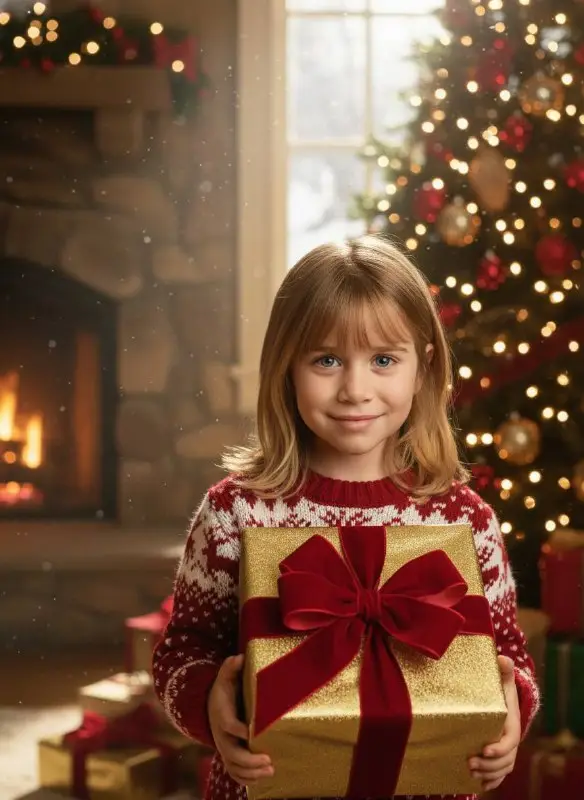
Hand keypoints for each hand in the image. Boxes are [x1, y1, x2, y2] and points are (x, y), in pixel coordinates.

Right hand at [208, 654, 273, 785]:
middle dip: (250, 760)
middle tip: (268, 760)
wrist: (209, 707)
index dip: (240, 730)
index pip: (228, 725)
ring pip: (234, 767)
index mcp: (221, 715)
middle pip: (231, 753)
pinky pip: (235, 773)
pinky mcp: (228, 756)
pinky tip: (262, 777)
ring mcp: (224, 748)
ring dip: (251, 773)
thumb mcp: (225, 678)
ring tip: (270, 770)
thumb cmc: (223, 692)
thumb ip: (231, 669)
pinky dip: (247, 779)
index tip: (254, 731)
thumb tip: (239, 657)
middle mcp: (221, 736)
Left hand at [468, 655, 520, 791]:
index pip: (510, 741)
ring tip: (471, 771)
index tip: (484, 749)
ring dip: (489, 773)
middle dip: (489, 765)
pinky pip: (500, 774)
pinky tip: (480, 784)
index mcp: (512, 725)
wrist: (504, 703)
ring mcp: (507, 751)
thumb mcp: (502, 681)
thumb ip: (503, 671)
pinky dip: (492, 781)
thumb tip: (502, 658)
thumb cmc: (501, 691)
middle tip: (470, 763)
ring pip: (503, 769)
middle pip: (506, 760)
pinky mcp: (499, 757)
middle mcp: (511, 741)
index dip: (499, 748)